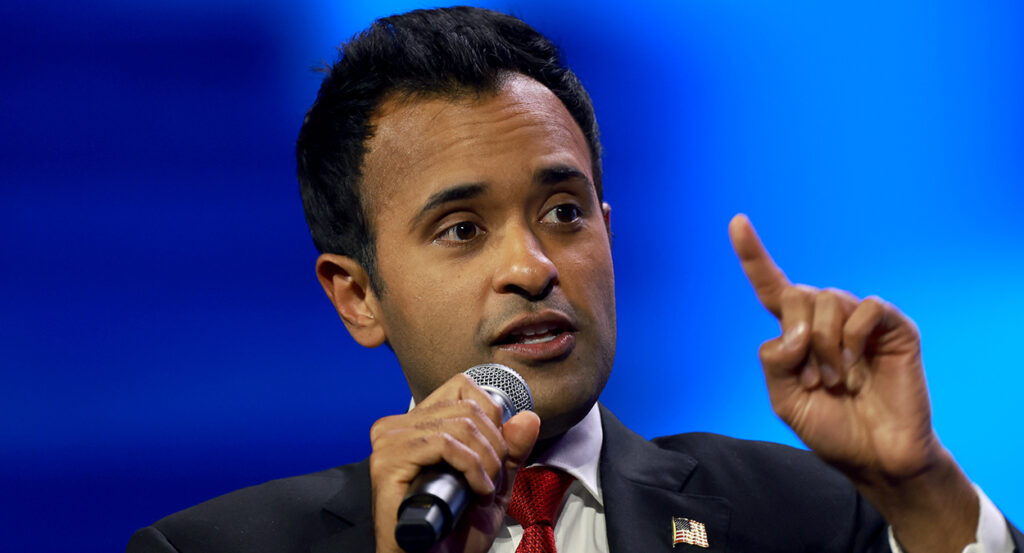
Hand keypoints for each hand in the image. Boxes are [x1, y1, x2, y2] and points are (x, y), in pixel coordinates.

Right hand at [369, 374, 539, 552]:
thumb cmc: (452, 533)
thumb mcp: (493, 486)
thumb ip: (511, 452)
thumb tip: (529, 417)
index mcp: (416, 425)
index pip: (462, 386)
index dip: (492, 416)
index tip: (496, 454)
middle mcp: (397, 427)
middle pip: (467, 407)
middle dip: (495, 446)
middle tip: (493, 480)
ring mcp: (389, 442)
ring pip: (460, 425)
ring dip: (486, 461)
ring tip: (484, 490)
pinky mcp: (387, 462)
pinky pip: (444, 444)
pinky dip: (472, 467)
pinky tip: (476, 491)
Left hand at [729, 214, 976, 551]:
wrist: (876, 456)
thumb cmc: (831, 427)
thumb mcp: (784, 399)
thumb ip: (774, 362)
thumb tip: (790, 332)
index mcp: (796, 333)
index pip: (771, 286)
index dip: (753, 255)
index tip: (737, 222)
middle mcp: (827, 320)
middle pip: (797, 293)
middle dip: (797, 333)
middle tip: (812, 379)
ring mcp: (862, 321)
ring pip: (828, 299)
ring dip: (825, 346)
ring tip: (836, 380)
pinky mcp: (894, 328)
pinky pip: (867, 307)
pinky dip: (854, 337)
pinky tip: (857, 366)